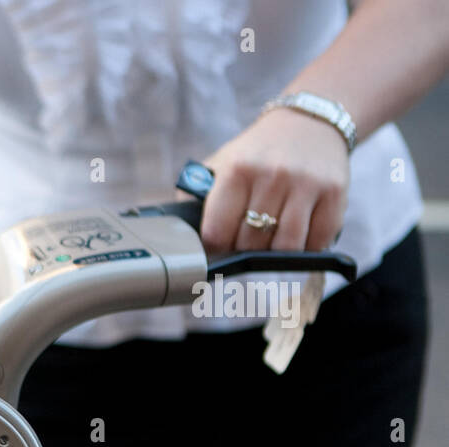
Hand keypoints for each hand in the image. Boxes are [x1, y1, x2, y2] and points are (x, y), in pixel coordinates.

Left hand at [198, 107, 349, 253]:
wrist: (310, 122)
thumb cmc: (257, 153)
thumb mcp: (222, 163)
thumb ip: (198, 196)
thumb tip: (180, 235)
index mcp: (237, 169)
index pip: (216, 232)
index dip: (214, 247)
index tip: (217, 246)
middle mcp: (273, 176)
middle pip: (250, 244)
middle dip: (244, 250)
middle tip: (245, 242)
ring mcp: (307, 185)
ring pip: (285, 248)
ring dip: (275, 254)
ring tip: (269, 242)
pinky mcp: (336, 194)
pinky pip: (317, 242)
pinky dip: (306, 250)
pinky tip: (296, 238)